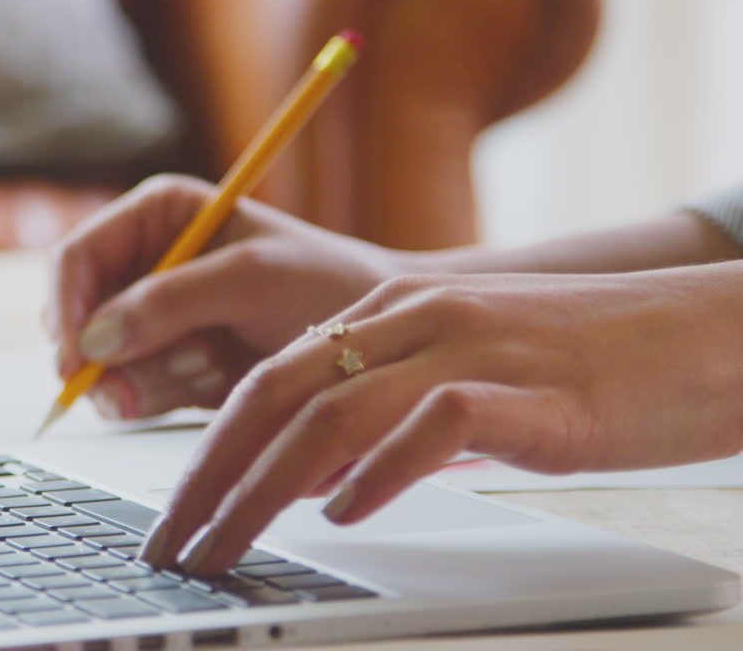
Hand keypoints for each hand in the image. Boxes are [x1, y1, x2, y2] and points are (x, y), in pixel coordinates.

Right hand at [46, 174, 405, 420]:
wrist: (375, 342)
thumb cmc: (326, 286)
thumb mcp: (251, 279)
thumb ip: (170, 301)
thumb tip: (92, 341)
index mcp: (158, 217)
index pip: (77, 258)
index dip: (66, 307)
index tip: (74, 356)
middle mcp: (146, 266)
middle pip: (77, 318)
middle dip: (109, 355)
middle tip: (151, 374)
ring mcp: (153, 322)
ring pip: (100, 364)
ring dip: (147, 377)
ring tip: (210, 363)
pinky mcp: (166, 367)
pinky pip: (129, 393)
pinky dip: (162, 397)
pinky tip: (210, 380)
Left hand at [143, 264, 742, 575]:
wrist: (709, 335)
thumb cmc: (587, 367)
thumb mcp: (464, 383)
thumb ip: (386, 420)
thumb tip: (312, 480)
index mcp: (392, 312)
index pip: (268, 378)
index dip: (207, 450)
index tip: (177, 514)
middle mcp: (415, 318)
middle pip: (275, 394)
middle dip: (208, 477)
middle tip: (172, 545)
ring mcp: (469, 347)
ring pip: (329, 412)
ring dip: (262, 489)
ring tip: (227, 549)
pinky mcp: (528, 391)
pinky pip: (428, 427)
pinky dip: (376, 474)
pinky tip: (344, 516)